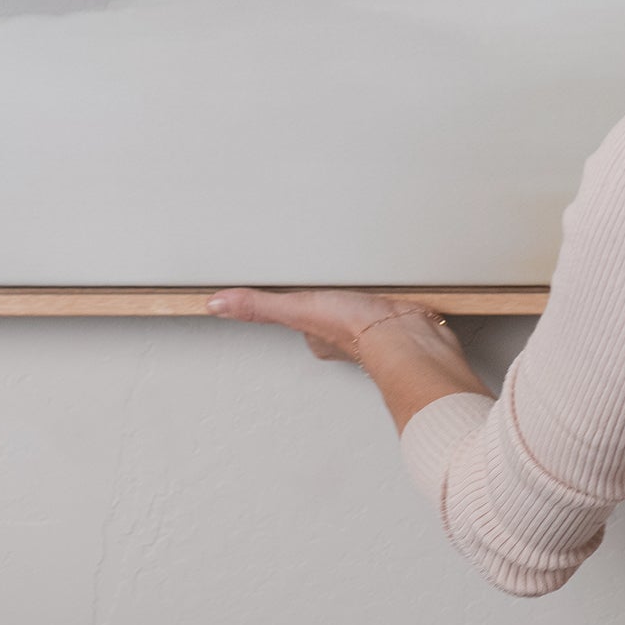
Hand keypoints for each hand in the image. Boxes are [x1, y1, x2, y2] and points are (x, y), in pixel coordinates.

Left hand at [206, 286, 449, 363]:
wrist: (407, 335)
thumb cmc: (358, 330)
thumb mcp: (298, 309)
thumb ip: (258, 306)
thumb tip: (217, 304)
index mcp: (319, 337)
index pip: (301, 318)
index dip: (299, 305)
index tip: (297, 298)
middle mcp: (346, 338)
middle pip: (332, 317)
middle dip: (333, 303)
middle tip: (329, 290)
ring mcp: (376, 329)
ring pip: (363, 313)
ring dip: (364, 302)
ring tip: (362, 287)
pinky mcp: (401, 317)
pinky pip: (392, 306)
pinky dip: (392, 298)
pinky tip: (396, 290)